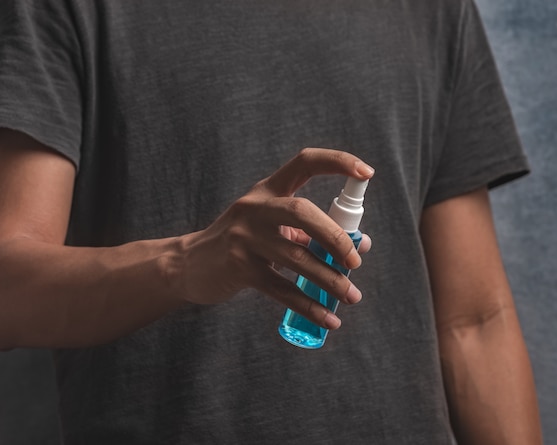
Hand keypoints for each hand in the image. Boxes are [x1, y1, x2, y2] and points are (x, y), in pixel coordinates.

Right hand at [175, 148, 373, 329]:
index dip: (337, 162)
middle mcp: (255, 207)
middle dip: (335, 236)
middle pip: (303, 212)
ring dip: (330, 280)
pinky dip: (309, 306)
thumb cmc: (243, 243)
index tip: (366, 172)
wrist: (189, 264)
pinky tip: (328, 318)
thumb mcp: (271, 226)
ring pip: (297, 258)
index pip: (305, 163)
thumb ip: (311, 232)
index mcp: (267, 190)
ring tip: (351, 296)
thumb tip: (361, 245)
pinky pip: (282, 289)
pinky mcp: (240, 268)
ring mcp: (245, 237)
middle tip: (355, 261)